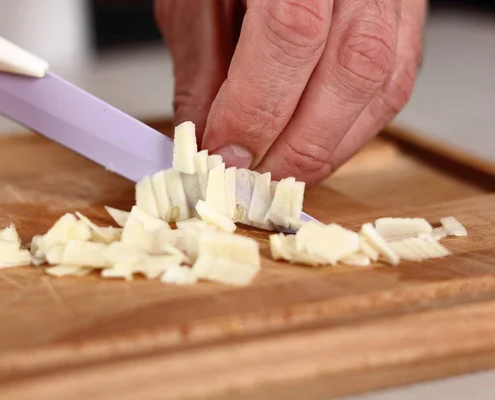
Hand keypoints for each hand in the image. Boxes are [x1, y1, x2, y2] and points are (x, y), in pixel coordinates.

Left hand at [156, 0, 425, 183]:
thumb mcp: (197, 1)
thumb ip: (203, 69)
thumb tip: (208, 145)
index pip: (291, 32)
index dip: (256, 107)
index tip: (223, 154)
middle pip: (353, 65)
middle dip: (299, 143)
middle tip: (254, 180)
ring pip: (383, 84)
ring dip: (328, 147)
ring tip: (281, 173)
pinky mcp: (406, 21)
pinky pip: (394, 87)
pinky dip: (351, 131)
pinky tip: (314, 147)